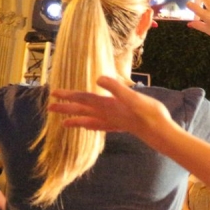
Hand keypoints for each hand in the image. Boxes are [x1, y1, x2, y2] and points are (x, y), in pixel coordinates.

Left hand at [49, 76, 174, 143]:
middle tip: (50, 108)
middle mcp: (107, 115)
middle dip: (66, 108)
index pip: (84, 98)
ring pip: (89, 121)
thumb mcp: (133, 97)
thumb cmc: (148, 113)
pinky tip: (90, 127)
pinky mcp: (120, 126)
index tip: (54, 93)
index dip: (69, 95)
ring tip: (64, 123)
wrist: (159, 130)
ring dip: (76, 120)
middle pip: (82, 110)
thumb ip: (116, 88)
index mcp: (108, 105)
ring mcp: (113, 122)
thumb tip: (99, 79)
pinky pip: (100, 126)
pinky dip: (92, 126)